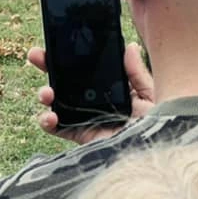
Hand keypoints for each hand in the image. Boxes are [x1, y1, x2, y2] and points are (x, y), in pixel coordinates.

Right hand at [29, 42, 154, 144]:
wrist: (160, 157)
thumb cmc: (162, 126)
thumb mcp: (152, 95)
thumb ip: (137, 73)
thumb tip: (129, 46)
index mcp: (110, 87)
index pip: (85, 67)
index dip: (68, 54)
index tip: (56, 41)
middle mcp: (94, 101)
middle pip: (65, 80)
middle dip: (47, 66)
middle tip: (35, 55)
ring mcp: (86, 119)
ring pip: (56, 102)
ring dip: (45, 93)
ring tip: (46, 92)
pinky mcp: (82, 137)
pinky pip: (58, 129)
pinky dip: (47, 122)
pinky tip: (49, 116)